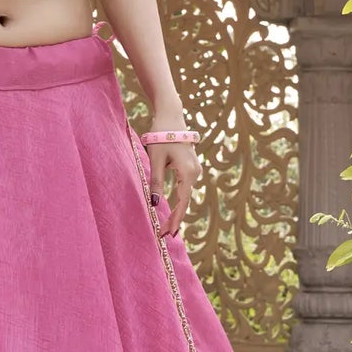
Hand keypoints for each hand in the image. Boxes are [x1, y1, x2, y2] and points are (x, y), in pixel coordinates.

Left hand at [145, 112, 199, 239]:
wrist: (171, 116)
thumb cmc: (161, 135)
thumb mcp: (155, 160)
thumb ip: (156, 183)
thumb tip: (156, 205)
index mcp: (188, 173)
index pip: (183, 203)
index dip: (175, 220)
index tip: (168, 234)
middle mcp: (196, 173)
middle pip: (186, 202)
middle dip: (176, 219)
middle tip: (164, 235)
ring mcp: (195, 170)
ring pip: (186, 196)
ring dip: (177, 211)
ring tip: (167, 227)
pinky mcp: (191, 167)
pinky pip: (185, 188)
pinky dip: (179, 201)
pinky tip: (173, 211)